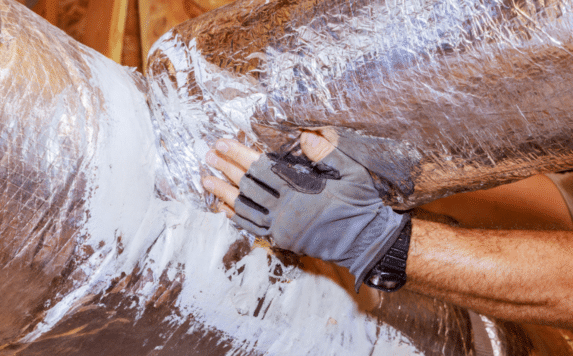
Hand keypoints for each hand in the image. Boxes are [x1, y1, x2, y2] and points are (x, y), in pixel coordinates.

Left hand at [203, 130, 407, 289]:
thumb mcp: (350, 172)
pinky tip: (224, 207)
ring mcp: (281, 228)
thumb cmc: (360, 204)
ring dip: (222, 193)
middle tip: (208, 156)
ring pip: (243, 209)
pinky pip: (251, 227)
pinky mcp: (282, 240)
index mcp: (299, 190)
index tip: (222, 142)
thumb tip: (305, 133)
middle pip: (246, 186)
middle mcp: (285, 210)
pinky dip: (235, 216)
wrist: (366, 242)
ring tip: (206, 180)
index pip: (259, 168)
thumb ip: (326, 151)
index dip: (238, 154)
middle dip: (224, 169)